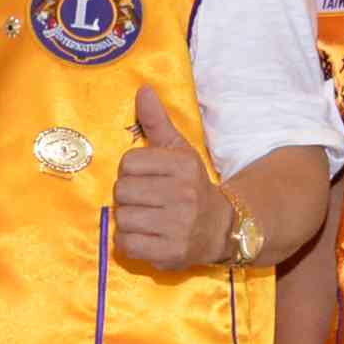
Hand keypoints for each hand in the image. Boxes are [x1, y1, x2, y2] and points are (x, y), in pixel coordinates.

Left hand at [110, 86, 234, 270]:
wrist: (222, 228)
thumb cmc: (190, 186)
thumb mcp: (179, 152)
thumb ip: (157, 123)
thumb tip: (143, 90)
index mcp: (183, 166)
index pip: (127, 164)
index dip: (131, 173)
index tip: (148, 179)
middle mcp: (182, 195)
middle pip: (122, 192)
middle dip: (129, 197)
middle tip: (147, 201)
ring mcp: (178, 226)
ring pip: (122, 218)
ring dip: (128, 220)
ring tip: (148, 219)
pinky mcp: (170, 253)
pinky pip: (127, 244)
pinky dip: (130, 242)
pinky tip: (147, 237)